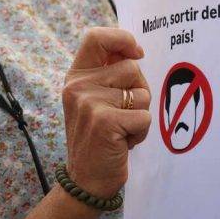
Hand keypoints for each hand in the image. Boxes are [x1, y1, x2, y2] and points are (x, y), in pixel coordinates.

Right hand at [62, 28, 150, 198]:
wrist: (85, 180)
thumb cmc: (98, 138)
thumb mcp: (93, 100)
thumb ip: (107, 75)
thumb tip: (135, 52)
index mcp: (75, 76)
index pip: (96, 38)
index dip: (122, 39)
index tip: (137, 54)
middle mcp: (77, 86)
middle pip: (131, 67)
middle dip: (138, 91)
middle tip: (122, 114)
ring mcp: (89, 103)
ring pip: (142, 93)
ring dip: (140, 115)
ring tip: (122, 130)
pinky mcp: (104, 121)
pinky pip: (144, 116)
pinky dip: (141, 132)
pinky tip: (123, 142)